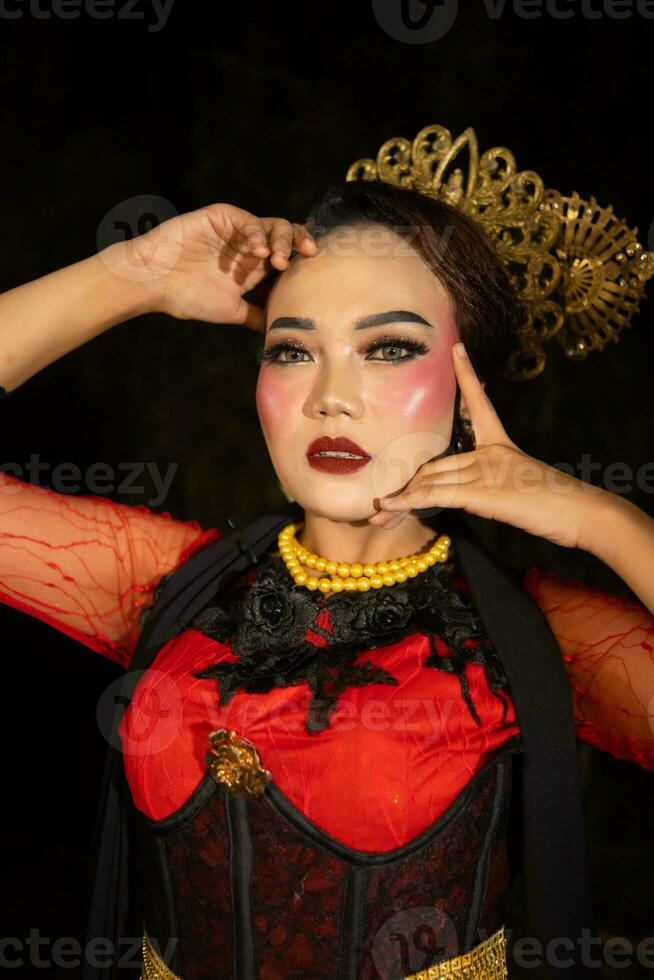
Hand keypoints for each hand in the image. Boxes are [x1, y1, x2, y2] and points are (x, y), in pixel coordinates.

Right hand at [101, 202, 317, 329]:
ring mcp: (235, 230)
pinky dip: (257, 233)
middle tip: (307, 256)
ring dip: (282, 239)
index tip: (314, 272)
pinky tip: (258, 251)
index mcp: (253, 267)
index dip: (303, 261)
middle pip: (286, 236)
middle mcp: (247, 246)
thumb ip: (256, 316)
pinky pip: (248, 219)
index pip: (288, 258)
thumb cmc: (187, 297)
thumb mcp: (231, 311)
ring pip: (273, 224)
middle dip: (300, 243)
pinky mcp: (221, 217)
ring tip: (278, 259)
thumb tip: (278, 331)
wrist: (154, 283)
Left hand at [368, 343, 605, 550]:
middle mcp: (491, 453)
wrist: (582, 516)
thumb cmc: (555, 506)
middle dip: (407, 486)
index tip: (456, 348)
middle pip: (436, 464)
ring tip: (375, 513)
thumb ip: (489, 486)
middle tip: (378, 505)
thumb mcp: (519, 489)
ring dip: (401, 500)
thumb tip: (459, 494)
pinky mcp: (484, 492)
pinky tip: (388, 507)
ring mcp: (488, 471)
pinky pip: (436, 494)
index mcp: (501, 446)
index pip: (479, 405)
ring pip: (431, 480)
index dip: (468, 376)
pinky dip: (409, 502)